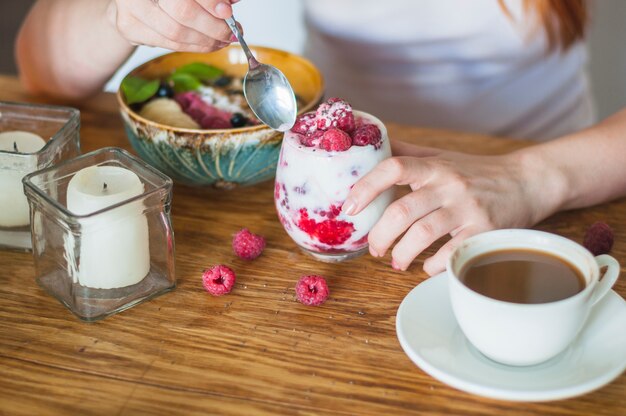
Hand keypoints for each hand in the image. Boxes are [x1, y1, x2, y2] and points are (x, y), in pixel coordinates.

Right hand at [106, 0, 239, 51]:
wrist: (133, 0)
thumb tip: (231, 2)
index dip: (209, 2)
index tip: (227, 12)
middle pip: (182, 12)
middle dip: (212, 26)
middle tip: (231, 32)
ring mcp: (130, 8)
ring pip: (176, 33)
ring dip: (206, 40)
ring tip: (223, 40)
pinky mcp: (130, 28)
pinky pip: (169, 44)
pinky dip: (194, 46)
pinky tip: (208, 44)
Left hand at [343, 141, 555, 275]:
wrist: (528, 182)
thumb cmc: (477, 172)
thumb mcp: (442, 157)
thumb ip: (409, 154)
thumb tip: (372, 146)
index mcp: (434, 165)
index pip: (393, 167)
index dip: (366, 186)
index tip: (349, 208)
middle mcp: (449, 184)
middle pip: (402, 211)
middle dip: (379, 235)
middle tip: (373, 248)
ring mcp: (468, 209)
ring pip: (422, 235)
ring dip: (402, 254)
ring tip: (395, 262)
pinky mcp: (485, 231)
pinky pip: (451, 254)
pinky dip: (432, 266)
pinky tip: (425, 267)